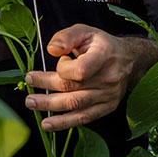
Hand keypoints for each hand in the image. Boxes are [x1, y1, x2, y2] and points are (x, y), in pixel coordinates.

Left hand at [23, 25, 155, 131]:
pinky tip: (48, 124)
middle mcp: (108, 78)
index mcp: (103, 56)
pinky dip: (65, 123)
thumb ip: (66, 37)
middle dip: (45, 89)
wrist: (129, 60)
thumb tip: (51, 50)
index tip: (59, 60)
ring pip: (75, 105)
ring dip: (50, 107)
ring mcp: (108, 95)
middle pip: (72, 89)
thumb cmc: (102, 45)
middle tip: (28, 91)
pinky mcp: (107, 107)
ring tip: (32, 104)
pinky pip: (84, 118)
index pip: (79, 71)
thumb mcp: (85, 31)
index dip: (63, 69)